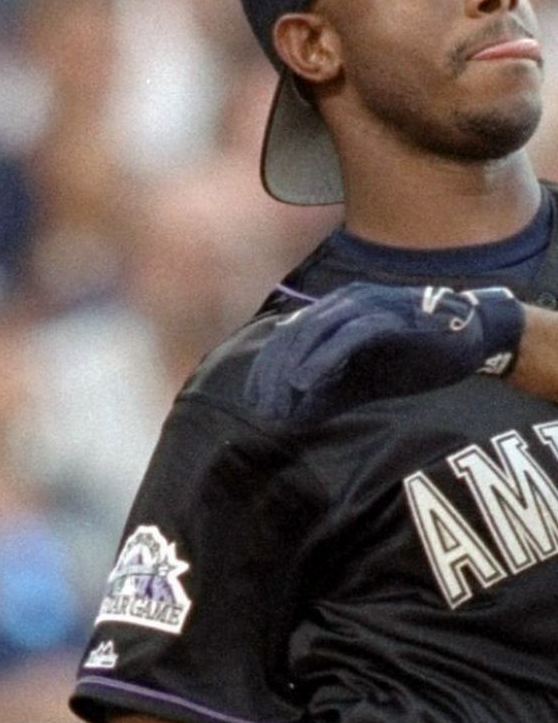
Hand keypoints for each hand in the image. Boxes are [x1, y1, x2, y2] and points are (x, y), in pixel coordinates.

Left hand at [245, 283, 523, 432]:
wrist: (468, 339)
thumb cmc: (408, 361)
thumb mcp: (355, 384)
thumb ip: (320, 396)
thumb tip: (284, 419)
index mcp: (333, 314)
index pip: (285, 340)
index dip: (263, 371)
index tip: (253, 403)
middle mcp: (346, 303)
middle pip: (293, 336)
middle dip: (271, 374)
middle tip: (263, 409)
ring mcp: (369, 305)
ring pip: (315, 332)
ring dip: (290, 368)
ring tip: (277, 401)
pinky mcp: (392, 317)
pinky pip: (349, 335)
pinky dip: (322, 358)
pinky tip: (303, 382)